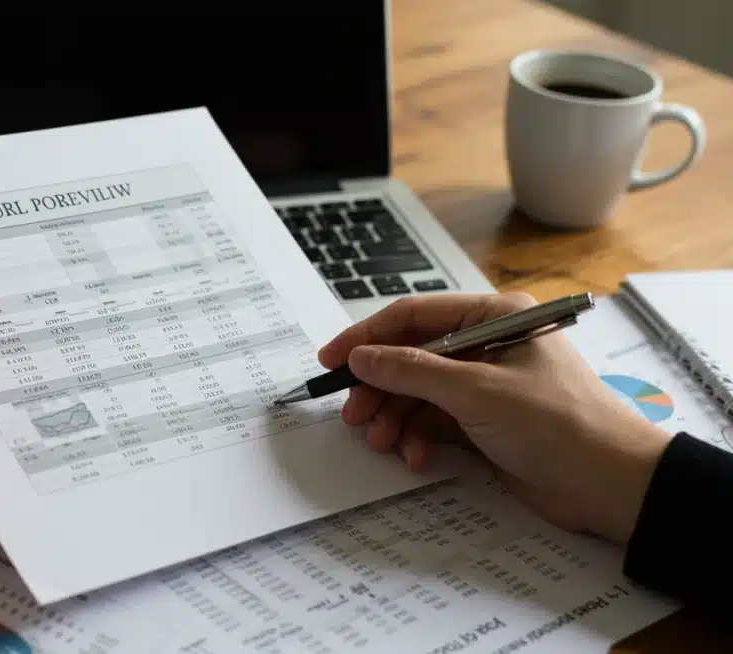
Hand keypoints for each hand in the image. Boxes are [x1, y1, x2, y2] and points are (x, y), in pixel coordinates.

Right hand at [319, 292, 671, 544]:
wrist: (612, 485)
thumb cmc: (558, 424)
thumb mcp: (477, 392)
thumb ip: (412, 371)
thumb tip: (360, 358)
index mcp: (494, 317)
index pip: (414, 316)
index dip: (367, 336)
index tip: (331, 361)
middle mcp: (487, 345)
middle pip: (411, 357)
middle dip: (379, 387)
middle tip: (353, 415)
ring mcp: (486, 385)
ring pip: (419, 393)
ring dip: (395, 417)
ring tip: (380, 441)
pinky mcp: (486, 423)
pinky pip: (436, 422)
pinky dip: (419, 438)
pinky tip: (414, 456)